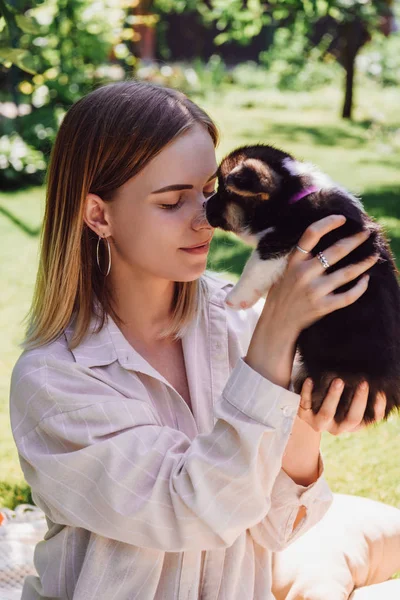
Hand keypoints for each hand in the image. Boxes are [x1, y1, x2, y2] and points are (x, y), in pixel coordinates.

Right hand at [259, 214, 378, 338]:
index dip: (328, 223)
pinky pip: (348, 296)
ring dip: (364, 262)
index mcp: (294, 261)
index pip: (311, 234)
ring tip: (374, 256)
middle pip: (336, 251)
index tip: (342, 218)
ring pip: (347, 273)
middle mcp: (304, 274)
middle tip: (367, 233)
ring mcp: (314, 291)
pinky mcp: (323, 307)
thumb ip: (301, 257)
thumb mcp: (284, 270)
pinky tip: (366, 280)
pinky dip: (360, 287)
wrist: (277, 322)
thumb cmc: (282, 293)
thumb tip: (324, 238)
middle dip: (355, 239)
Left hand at [298, 377, 386, 433]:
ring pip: (327, 414)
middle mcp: (335, 428)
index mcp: (349, 426)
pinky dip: (307, 392)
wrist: (309, 406)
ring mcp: (318, 423)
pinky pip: (304, 404)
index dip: (375, 409)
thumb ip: (366, 401)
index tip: (379, 392)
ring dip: (334, 397)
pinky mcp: (303, 414)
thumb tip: (380, 393)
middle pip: (350, 419)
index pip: (367, 420)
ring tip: (339, 381)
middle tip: (362, 383)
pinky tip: (310, 380)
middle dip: (358, 401)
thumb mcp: (351, 404)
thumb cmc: (336, 401)